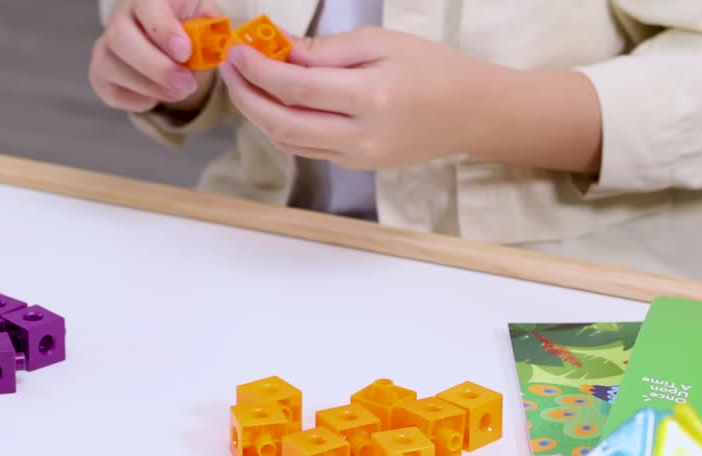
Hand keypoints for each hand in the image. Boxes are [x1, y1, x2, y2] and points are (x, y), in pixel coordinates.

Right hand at [90, 0, 223, 113]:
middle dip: (156, 67)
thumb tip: (215, 43)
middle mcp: (120, 17)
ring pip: (112, 67)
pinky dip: (138, 100)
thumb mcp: (205, 17)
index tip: (185, 53)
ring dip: (150, 87)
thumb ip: (211, 27)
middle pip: (122, 38)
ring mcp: (104, 46)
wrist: (165, 39)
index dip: (164, 30)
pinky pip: (112, 92)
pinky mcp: (99, 73)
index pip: (148, 7)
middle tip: (187, 85)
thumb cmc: (186, 24)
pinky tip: (159, 96)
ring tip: (180, 92)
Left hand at [218, 27, 487, 168]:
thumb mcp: (380, 43)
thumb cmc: (431, 67)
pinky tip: (273, 103)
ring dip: (259, 114)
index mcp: (370, 97)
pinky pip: (306, 149)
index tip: (238, 51)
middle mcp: (360, 135)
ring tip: (245, 84)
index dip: (259, 70)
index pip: (296, 89)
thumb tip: (278, 50)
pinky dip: (282, 127)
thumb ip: (326, 51)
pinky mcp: (355, 166)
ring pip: (288, 142)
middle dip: (248, 96)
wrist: (471, 113)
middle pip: (282, 123)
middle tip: (230, 70)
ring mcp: (357, 157)